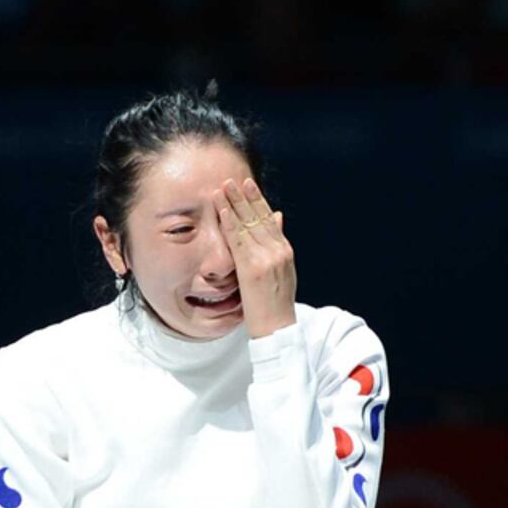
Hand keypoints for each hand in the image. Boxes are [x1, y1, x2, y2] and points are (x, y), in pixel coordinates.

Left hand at [212, 177, 296, 339]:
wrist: (278, 328)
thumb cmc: (276, 305)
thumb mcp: (283, 271)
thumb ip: (279, 243)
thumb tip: (278, 216)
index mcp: (285, 251)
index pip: (269, 219)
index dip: (257, 201)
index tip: (248, 185)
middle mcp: (278, 251)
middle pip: (259, 217)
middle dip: (245, 197)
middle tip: (232, 179)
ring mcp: (266, 259)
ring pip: (248, 225)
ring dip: (234, 204)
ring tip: (223, 187)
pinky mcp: (253, 268)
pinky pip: (238, 241)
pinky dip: (230, 223)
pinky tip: (222, 210)